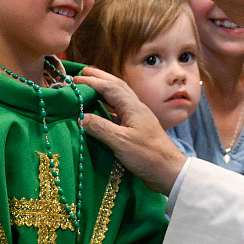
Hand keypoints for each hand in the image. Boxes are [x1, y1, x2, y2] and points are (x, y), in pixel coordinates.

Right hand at [74, 68, 186, 194]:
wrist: (169, 171)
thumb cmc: (148, 156)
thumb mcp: (121, 142)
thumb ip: (100, 128)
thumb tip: (81, 117)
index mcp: (133, 107)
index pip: (110, 87)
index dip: (92, 81)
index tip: (74, 79)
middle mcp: (136, 108)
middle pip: (116, 86)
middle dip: (99, 77)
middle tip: (82, 72)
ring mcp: (137, 118)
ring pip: (119, 97)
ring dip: (104, 88)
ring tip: (89, 85)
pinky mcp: (137, 129)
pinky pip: (119, 110)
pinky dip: (107, 105)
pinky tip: (99, 111)